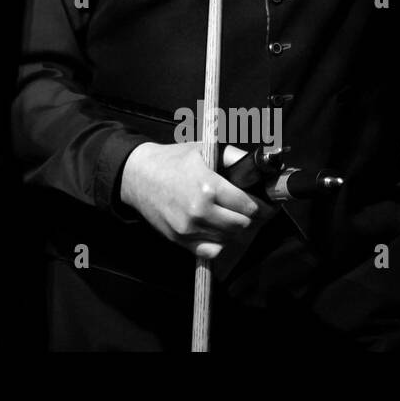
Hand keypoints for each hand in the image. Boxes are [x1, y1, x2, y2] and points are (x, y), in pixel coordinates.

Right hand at [118, 142, 259, 258]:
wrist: (137, 176)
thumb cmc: (171, 160)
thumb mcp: (203, 150)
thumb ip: (233, 157)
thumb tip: (260, 166)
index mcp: (208, 186)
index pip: (248, 206)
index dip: (259, 205)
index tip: (261, 203)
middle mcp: (200, 211)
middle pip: (242, 225)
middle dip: (249, 217)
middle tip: (248, 210)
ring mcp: (189, 228)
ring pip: (229, 238)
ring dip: (234, 229)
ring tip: (231, 216)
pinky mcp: (180, 239)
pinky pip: (212, 251)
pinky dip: (219, 242)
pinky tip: (216, 229)